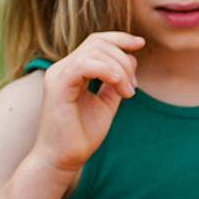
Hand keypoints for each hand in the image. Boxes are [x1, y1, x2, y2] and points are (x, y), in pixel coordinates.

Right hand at [29, 32, 142, 178]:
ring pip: (94, 51)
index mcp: (73, 70)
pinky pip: (82, 64)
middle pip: (99, 43)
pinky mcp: (57, 86)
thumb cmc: (82, 134)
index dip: (120, 38)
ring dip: (119, 69)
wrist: (64, 159)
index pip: (96, 41)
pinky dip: (104, 69)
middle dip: (124, 59)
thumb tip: (131, 58)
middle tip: (133, 86)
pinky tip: (117, 83)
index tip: (141, 44)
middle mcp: (63, 68)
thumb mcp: (107, 102)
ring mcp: (58, 75)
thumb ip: (116, 81)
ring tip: (127, 92)